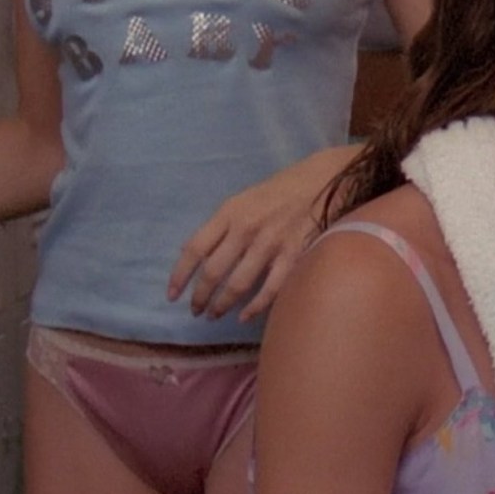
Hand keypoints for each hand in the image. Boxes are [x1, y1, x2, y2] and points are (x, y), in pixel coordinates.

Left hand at [168, 159, 331, 322]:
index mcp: (230, 212)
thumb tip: (197, 253)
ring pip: (238, 284)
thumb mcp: (243, 200)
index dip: (180, 275)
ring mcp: (270, 243)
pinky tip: (244, 315)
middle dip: (200, 296)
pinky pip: (270, 290)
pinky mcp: (294, 255)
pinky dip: (254, 307)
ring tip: (214, 314)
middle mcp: (246, 228)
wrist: (323, 178)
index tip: (172, 294)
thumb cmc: (280, 190)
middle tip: (195, 311)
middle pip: (214, 271)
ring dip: (222, 304)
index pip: (195, 247)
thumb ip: (222, 227)